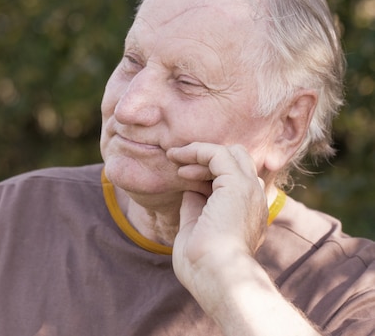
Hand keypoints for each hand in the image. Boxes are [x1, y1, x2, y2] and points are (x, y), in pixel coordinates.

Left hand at [166, 142, 268, 302]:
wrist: (217, 276)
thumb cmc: (202, 266)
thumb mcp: (195, 229)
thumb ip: (195, 207)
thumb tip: (189, 190)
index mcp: (247, 212)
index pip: (233, 179)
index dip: (206, 172)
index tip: (181, 175)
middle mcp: (254, 199)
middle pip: (237, 160)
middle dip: (207, 156)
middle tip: (178, 161)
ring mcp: (249, 190)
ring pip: (230, 153)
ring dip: (199, 152)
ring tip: (173, 157)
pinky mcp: (237, 184)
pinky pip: (218, 153)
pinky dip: (197, 151)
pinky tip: (178, 159)